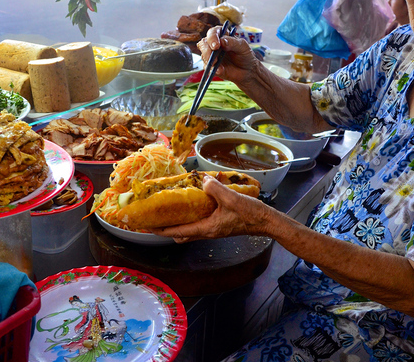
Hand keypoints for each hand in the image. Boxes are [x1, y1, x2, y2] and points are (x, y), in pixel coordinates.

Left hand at [150, 175, 270, 242]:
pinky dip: (192, 216)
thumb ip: (215, 189)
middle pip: (181, 234)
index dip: (162, 230)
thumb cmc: (249, 214)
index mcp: (207, 229)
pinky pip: (199, 222)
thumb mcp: (231, 198)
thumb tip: (202, 180)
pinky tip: (193, 203)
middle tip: (157, 217)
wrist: (265, 221)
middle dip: (167, 228)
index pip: (178, 232)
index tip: (148, 226)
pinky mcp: (219, 224)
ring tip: (170, 210)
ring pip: (190, 229)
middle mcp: (208, 231)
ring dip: (179, 222)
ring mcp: (213, 229)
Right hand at [197, 26, 258, 84]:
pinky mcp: (211, 66)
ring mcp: (211, 56)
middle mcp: (214, 44)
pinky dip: (212, 69)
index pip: (213, 32)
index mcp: (222, 35)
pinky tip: (220, 70)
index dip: (212, 37)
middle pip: (204, 43)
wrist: (247, 70)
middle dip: (207, 50)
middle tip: (213, 56)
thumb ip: (232, 42)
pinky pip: (208, 68)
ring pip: (203, 55)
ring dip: (208, 60)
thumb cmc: (245, 55)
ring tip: (216, 64)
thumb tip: (222, 41)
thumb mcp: (242, 46)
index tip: (216, 45)